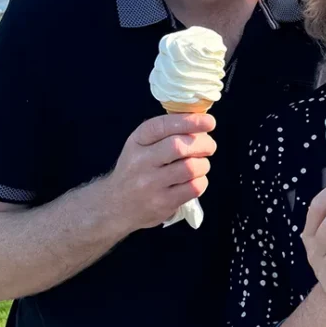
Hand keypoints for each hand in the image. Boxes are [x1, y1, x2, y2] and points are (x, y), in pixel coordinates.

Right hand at [103, 113, 217, 230]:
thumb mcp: (141, 146)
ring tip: (200, 165)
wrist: (115, 205)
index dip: (189, 121)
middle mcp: (141, 162)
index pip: (163, 126)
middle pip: (179, 147)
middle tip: (210, 146)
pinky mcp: (162, 203)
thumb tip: (202, 120)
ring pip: (190, 168)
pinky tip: (194, 180)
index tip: (209, 122)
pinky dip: (201, 181)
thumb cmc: (137, 169)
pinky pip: (194, 187)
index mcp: (137, 141)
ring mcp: (150, 184)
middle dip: (203, 143)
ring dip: (204, 164)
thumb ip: (167, 132)